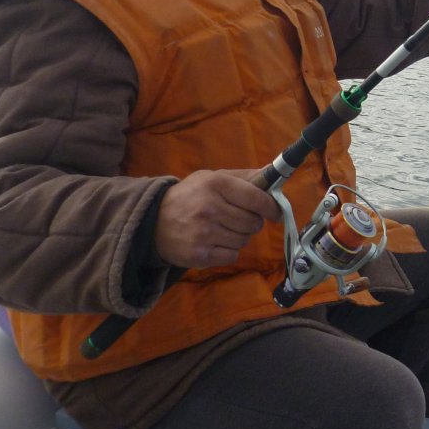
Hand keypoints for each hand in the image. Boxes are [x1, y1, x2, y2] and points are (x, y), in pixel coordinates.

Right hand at [154, 169, 279, 267]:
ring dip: (239, 237)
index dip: (271, 208)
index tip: (275, 212)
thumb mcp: (212, 178)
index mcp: (215, 184)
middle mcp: (210, 207)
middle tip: (239, 219)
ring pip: (244, 240)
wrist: (153, 221)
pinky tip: (215, 242)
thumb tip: (273, 173)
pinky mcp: (200, 254)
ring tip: (222, 229)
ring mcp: (204, 232)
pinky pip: (233, 255)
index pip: (257, 199)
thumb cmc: (190, 196)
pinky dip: (229, 251)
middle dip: (252, 222)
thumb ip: (244, 177)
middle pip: (253, 223)